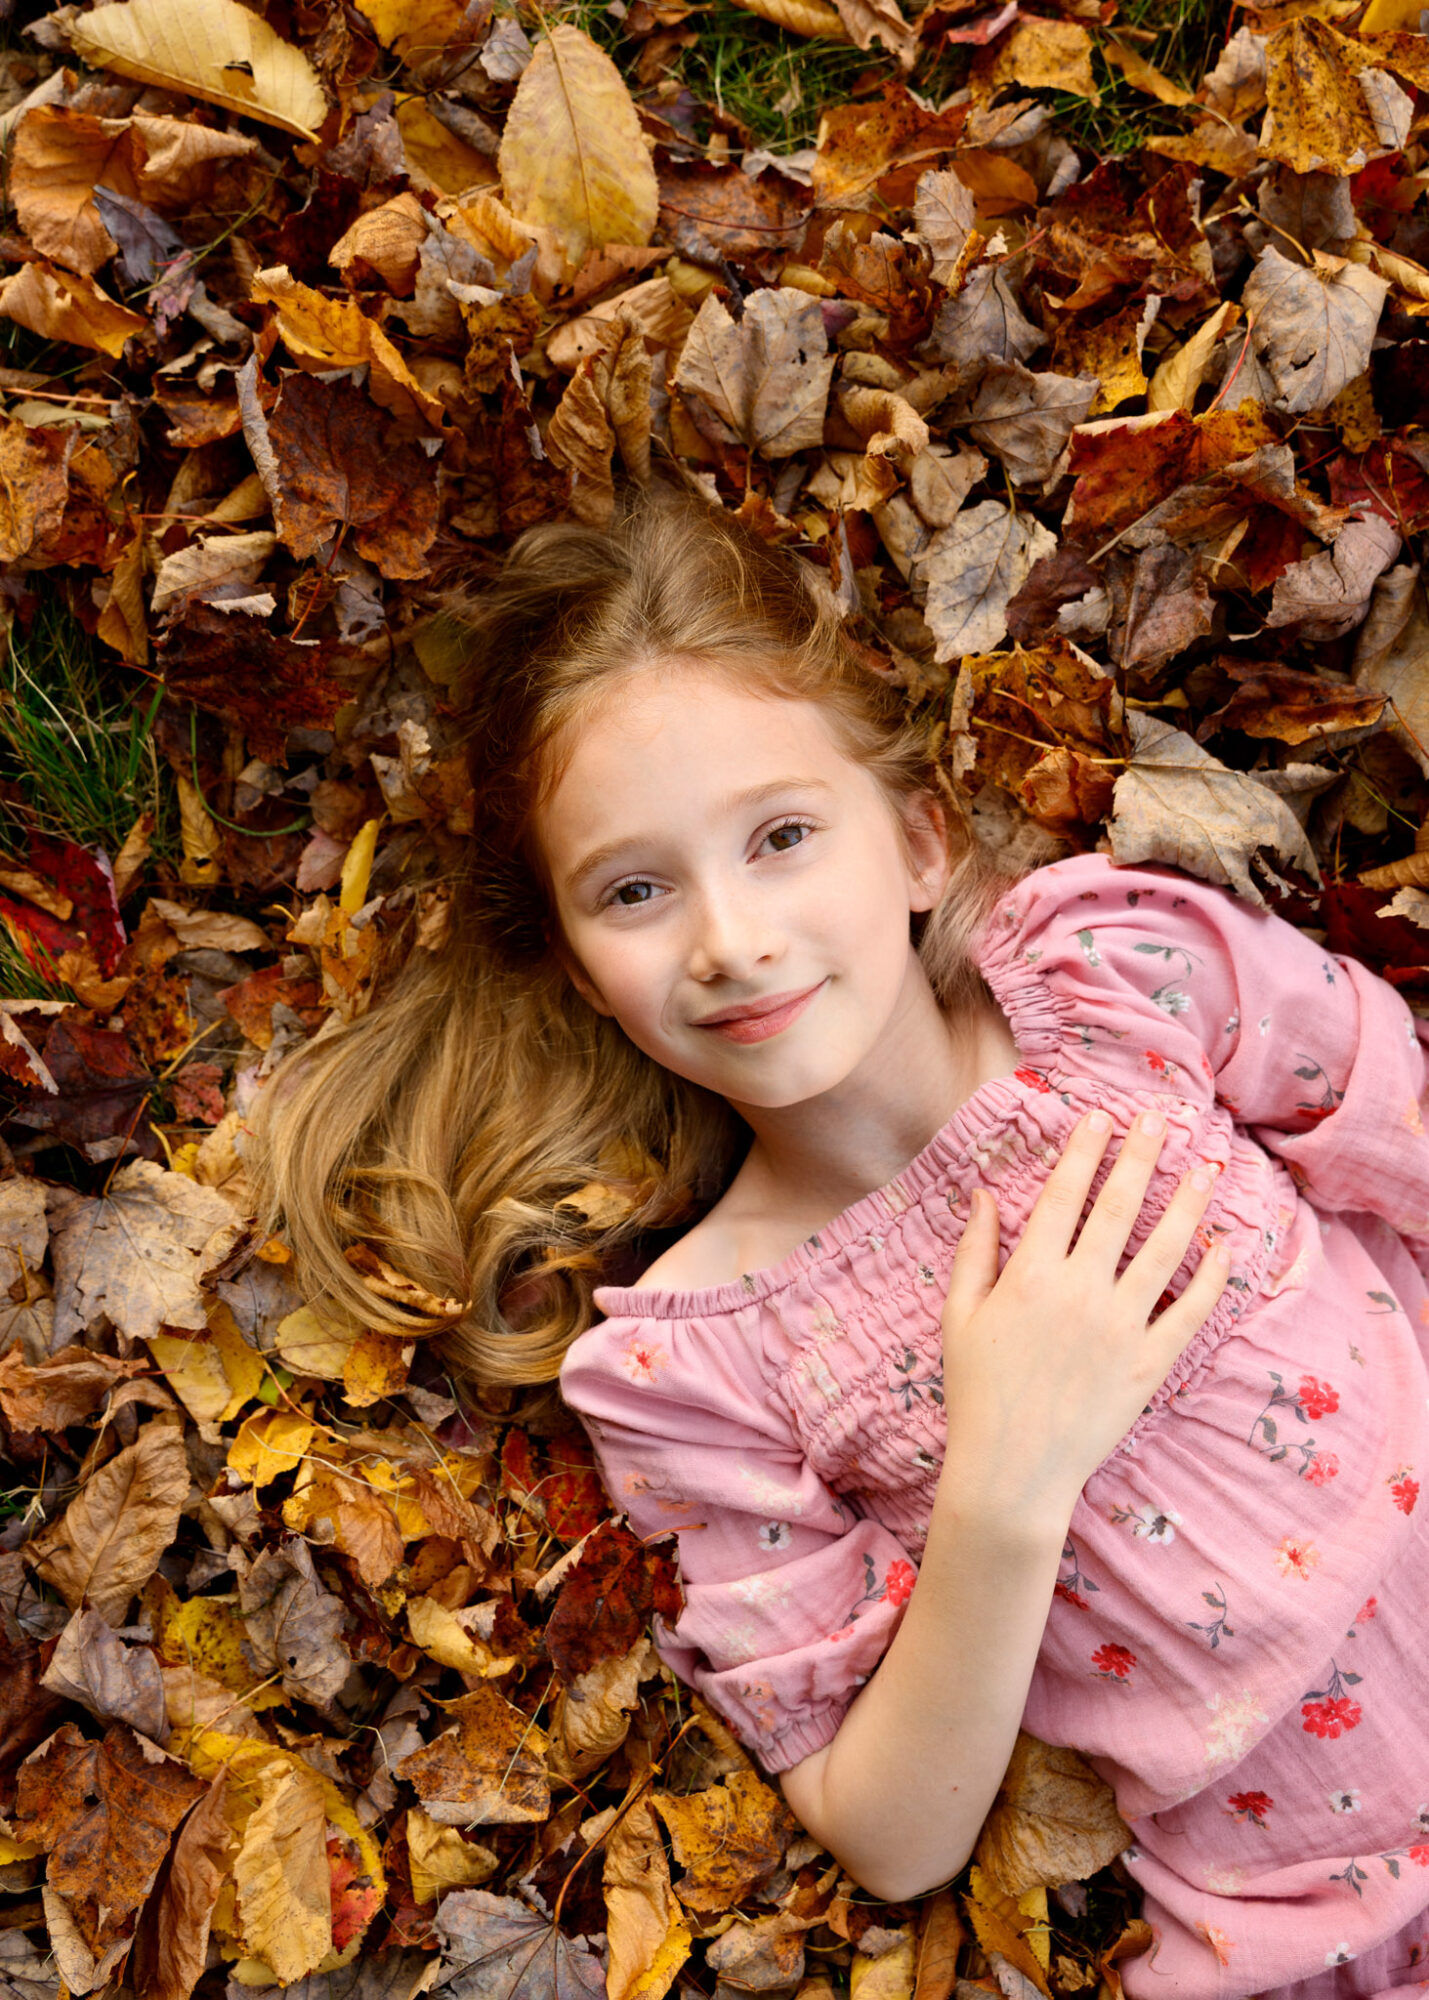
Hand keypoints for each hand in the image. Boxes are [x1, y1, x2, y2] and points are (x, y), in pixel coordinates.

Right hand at [938, 1108, 1228, 1522]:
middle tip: (1158, 1119)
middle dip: (1139, 1155)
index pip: (1063, 1196)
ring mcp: (1119, 1327)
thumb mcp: (959, 1315)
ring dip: (1187, 1203)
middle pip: (1119, 1207)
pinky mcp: (1149, 1364)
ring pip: (1164, 1249)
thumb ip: (974, 1251)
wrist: (1012, 1471)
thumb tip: (982, 1194)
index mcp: (1029, 1275)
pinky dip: (1212, 1278)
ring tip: (1206, 1168)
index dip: (1084, 1151)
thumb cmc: (976, 1392)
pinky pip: (1189, 1311)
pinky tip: (1223, 1247)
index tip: (1101, 1117)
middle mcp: (1079, 1291)